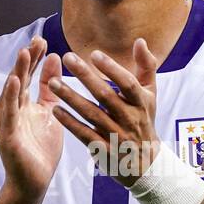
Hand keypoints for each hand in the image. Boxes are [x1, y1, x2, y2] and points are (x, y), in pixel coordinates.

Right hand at [0, 37, 63, 201]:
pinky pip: (9, 113)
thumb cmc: (40, 150)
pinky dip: (10, 96)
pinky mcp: (7, 135)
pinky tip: (14, 81)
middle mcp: (12, 109)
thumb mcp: (50, 113)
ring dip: (18, 72)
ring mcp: (7, 121)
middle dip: (27, 59)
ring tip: (24, 53)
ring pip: (11, 92)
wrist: (33, 183)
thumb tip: (55, 58)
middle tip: (36, 40)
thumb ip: (50, 88)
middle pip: (18, 78)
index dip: (35, 58)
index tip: (43, 41)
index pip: (28, 75)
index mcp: (23, 103)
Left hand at [50, 38, 159, 187]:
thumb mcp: (150, 95)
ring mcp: (116, 136)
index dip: (112, 69)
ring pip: (91, 114)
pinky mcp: (103, 150)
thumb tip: (139, 41)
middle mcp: (129, 118)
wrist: (146, 163)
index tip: (94, 54)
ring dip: (71, 98)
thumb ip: (146, 67)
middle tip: (67, 58)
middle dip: (86, 76)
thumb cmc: (144, 121)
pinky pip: (84, 134)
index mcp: (141, 102)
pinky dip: (70, 123)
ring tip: (53, 83)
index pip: (127, 83)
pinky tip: (55, 110)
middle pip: (105, 96)